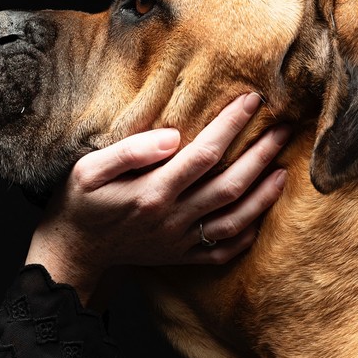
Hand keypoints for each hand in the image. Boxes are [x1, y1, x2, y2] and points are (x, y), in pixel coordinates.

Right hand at [26, 92, 288, 305]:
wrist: (72, 251)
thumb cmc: (78, 203)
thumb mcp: (88, 169)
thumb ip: (130, 151)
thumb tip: (172, 136)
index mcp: (152, 192)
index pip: (204, 154)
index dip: (231, 126)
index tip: (251, 101)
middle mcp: (172, 218)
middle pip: (230, 184)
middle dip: (261, 154)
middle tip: (285, 128)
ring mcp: (180, 241)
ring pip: (235, 218)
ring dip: (264, 194)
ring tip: (283, 168)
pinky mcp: (181, 256)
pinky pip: (224, 250)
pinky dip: (247, 233)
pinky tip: (259, 213)